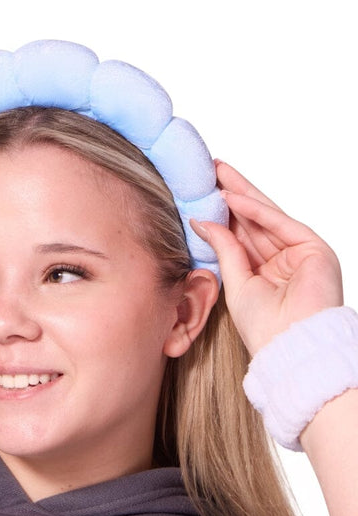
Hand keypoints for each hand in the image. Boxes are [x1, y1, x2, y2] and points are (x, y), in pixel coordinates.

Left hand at [190, 161, 342, 355]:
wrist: (289, 346)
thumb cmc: (263, 327)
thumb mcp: (235, 282)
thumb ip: (223, 248)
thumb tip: (202, 221)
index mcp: (264, 270)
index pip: (240, 234)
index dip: (222, 212)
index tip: (201, 191)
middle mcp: (283, 259)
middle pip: (253, 219)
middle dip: (232, 193)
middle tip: (209, 170)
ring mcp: (299, 252)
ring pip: (266, 216)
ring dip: (241, 193)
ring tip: (217, 173)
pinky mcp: (314, 248)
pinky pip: (280, 223)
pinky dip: (256, 210)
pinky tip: (233, 197)